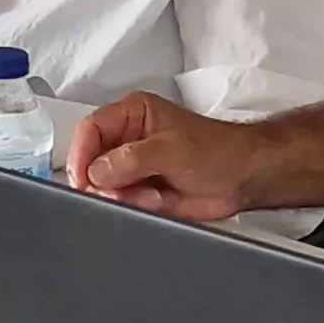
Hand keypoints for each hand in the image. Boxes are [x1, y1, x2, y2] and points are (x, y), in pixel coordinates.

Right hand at [67, 91, 261, 220]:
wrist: (243, 178)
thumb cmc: (219, 150)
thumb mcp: (171, 149)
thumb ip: (130, 159)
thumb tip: (97, 172)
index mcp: (132, 114)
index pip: (89, 130)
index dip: (80, 156)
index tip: (83, 179)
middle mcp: (128, 139)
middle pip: (92, 162)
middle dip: (105, 182)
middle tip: (124, 191)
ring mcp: (134, 167)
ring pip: (105, 188)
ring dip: (125, 197)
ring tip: (155, 194)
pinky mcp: (141, 191)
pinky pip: (122, 204)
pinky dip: (137, 207)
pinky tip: (160, 201)